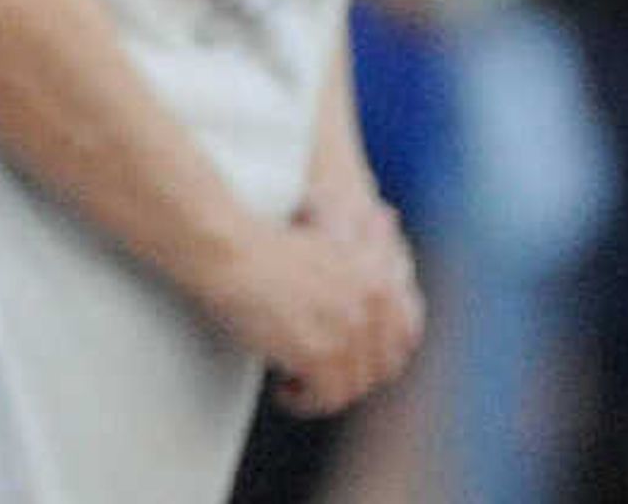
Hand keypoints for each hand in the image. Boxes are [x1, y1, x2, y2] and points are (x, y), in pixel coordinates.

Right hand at [220, 200, 421, 416]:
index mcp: (377, 278)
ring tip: (296, 383)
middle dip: (351, 375)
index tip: (349, 359)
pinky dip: (305, 401)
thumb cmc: (260, 241)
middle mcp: (371, 305)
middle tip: (319, 376)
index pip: (405, 335)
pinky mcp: (318, 354)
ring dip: (324, 391)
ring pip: (353, 387)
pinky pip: (326, 398)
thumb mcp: (324, 240)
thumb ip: (365, 248)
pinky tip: (283, 391)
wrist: (222, 248)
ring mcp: (347, 330)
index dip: (379, 353)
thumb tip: (388, 226)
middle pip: (381, 367)